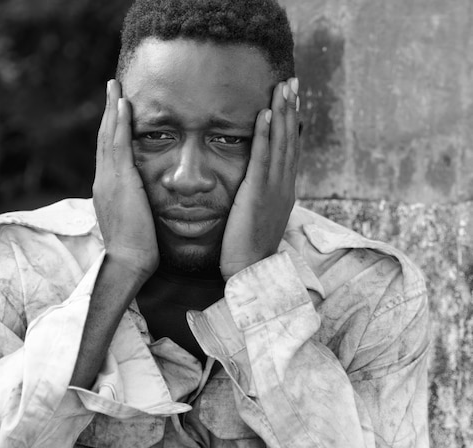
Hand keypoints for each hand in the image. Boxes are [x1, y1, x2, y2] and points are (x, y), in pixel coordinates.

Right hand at [92, 79, 158, 278]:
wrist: (128, 262)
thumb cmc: (136, 247)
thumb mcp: (133, 220)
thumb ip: (134, 203)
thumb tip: (142, 197)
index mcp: (107, 189)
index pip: (108, 152)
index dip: (111, 129)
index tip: (115, 111)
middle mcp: (103, 180)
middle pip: (104, 138)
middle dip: (108, 112)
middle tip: (111, 88)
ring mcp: (108, 180)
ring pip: (108, 136)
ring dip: (112, 109)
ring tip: (115, 87)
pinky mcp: (119, 181)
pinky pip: (118, 145)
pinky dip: (118, 124)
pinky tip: (123, 105)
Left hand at [219, 78, 299, 280]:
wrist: (251, 271)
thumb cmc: (250, 247)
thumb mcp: (260, 217)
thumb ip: (260, 196)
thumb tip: (256, 184)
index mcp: (284, 190)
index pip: (289, 149)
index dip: (291, 123)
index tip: (291, 100)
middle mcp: (284, 185)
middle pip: (290, 140)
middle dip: (291, 109)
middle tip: (292, 82)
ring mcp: (275, 189)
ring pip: (280, 143)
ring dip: (282, 113)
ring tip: (283, 87)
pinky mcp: (258, 194)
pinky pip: (262, 158)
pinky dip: (264, 135)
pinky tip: (264, 114)